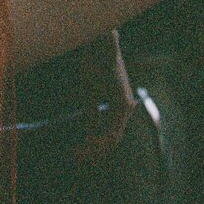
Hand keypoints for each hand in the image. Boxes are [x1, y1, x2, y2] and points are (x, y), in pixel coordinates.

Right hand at [70, 29, 135, 164]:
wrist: (100, 45)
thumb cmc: (94, 63)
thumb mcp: (90, 93)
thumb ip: (93, 113)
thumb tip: (90, 133)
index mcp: (120, 106)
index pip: (109, 134)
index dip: (94, 146)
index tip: (78, 152)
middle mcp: (126, 108)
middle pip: (112, 140)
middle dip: (94, 152)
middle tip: (77, 158)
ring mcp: (125, 106)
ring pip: (112, 139)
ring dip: (95, 149)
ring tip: (79, 155)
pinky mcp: (120, 103)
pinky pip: (111, 130)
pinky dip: (98, 140)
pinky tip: (87, 145)